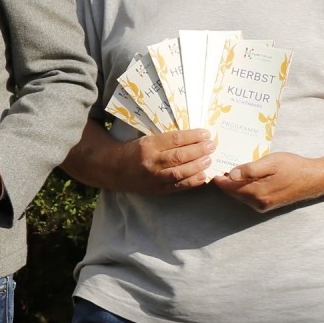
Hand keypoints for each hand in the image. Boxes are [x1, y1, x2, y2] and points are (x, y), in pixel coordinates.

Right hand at [62, 123, 214, 195]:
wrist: (111, 169)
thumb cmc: (130, 150)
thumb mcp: (144, 138)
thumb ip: (164, 138)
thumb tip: (191, 135)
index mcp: (147, 145)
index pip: (174, 139)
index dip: (192, 136)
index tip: (206, 133)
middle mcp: (151, 161)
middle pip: (180, 156)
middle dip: (199, 150)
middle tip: (212, 145)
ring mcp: (153, 177)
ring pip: (180, 172)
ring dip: (198, 166)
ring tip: (210, 159)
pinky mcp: (156, 190)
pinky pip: (176, 186)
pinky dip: (191, 182)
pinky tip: (202, 177)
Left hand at [213, 152, 323, 212]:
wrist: (314, 179)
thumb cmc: (293, 167)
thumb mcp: (271, 162)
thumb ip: (250, 170)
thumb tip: (231, 174)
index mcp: (257, 193)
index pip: (230, 188)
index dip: (219, 179)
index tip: (211, 169)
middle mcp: (258, 203)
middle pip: (233, 193)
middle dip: (224, 182)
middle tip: (216, 167)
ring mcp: (263, 206)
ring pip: (240, 196)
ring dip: (233, 185)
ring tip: (227, 170)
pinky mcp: (267, 205)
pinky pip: (248, 197)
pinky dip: (242, 188)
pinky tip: (243, 178)